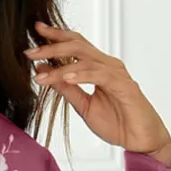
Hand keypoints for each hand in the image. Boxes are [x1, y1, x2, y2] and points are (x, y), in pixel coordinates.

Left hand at [24, 20, 170, 160]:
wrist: (140, 140)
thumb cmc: (117, 123)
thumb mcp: (83, 106)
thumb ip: (66, 89)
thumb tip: (43, 71)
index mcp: (98, 67)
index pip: (74, 44)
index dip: (55, 36)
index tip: (35, 30)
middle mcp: (107, 65)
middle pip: (77, 45)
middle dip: (51, 46)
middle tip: (29, 51)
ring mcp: (116, 73)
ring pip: (84, 59)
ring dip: (59, 64)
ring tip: (39, 71)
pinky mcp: (123, 85)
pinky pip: (98, 74)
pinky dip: (80, 75)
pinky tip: (64, 77)